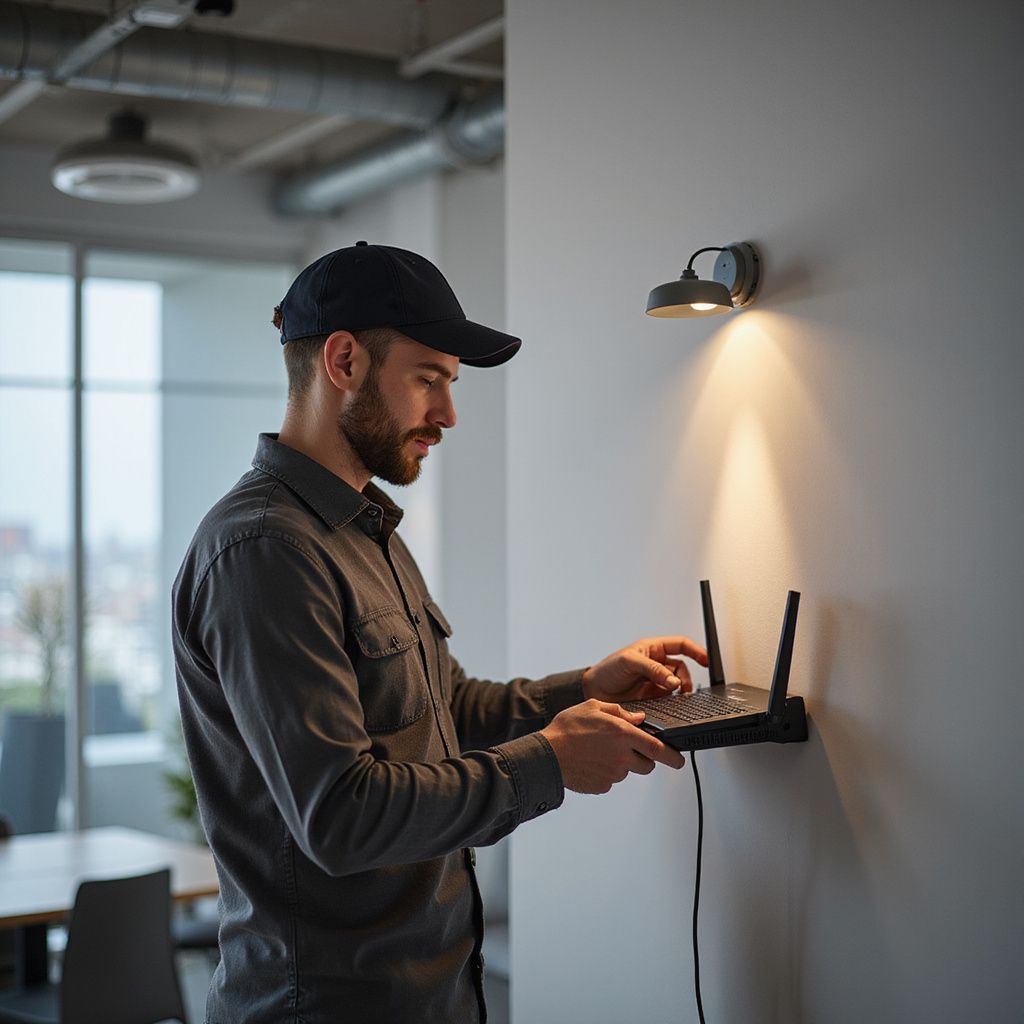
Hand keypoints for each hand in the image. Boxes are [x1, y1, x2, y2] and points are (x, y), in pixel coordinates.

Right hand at [540, 699, 685, 794]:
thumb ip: (620, 711)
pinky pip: (611, 780)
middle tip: (626, 748)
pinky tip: (591, 761)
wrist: (545, 755)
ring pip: (628, 771)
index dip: (674, 757)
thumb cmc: (567, 729)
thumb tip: (638, 718)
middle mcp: (621, 756)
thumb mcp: (593, 707)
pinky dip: (606, 772)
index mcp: (623, 734)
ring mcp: (612, 774)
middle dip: (643, 758)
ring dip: (621, 763)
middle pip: (647, 765)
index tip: (680, 760)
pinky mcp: (602, 786)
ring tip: (599, 751)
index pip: (659, 749)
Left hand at [581, 636, 707, 702]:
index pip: (680, 645)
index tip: (706, 661)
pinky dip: (672, 701)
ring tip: (675, 696)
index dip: (696, 651)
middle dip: (685, 677)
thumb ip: (653, 670)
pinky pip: (669, 699)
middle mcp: (656, 664)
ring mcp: (655, 681)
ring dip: (679, 690)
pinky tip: (669, 704)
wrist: (594, 691)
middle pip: (682, 668)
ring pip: (677, 684)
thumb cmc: (607, 670)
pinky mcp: (653, 697)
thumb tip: (674, 681)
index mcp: (652, 649)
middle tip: (680, 688)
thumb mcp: (629, 662)